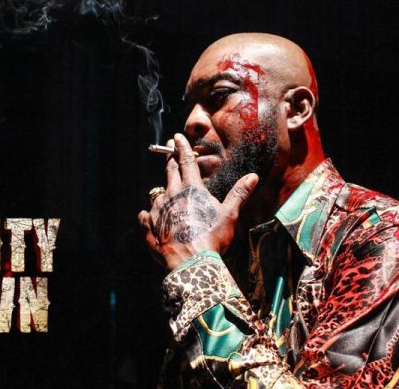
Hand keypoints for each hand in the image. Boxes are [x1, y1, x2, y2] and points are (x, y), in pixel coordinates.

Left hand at [138, 133, 258, 269]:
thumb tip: (253, 176)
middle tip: (169, 150)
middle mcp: (171, 194)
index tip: (177, 137)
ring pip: (156, 194)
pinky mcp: (150, 226)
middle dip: (169, 159)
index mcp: (191, 188)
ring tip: (165, 194)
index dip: (181, 147)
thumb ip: (239, 194)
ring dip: (162, 192)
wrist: (191, 263)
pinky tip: (150, 217)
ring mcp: (158, 210)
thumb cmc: (212, 238)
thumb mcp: (229, 215)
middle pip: (169, 171)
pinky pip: (145, 215)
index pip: (185, 161)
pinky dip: (148, 214)